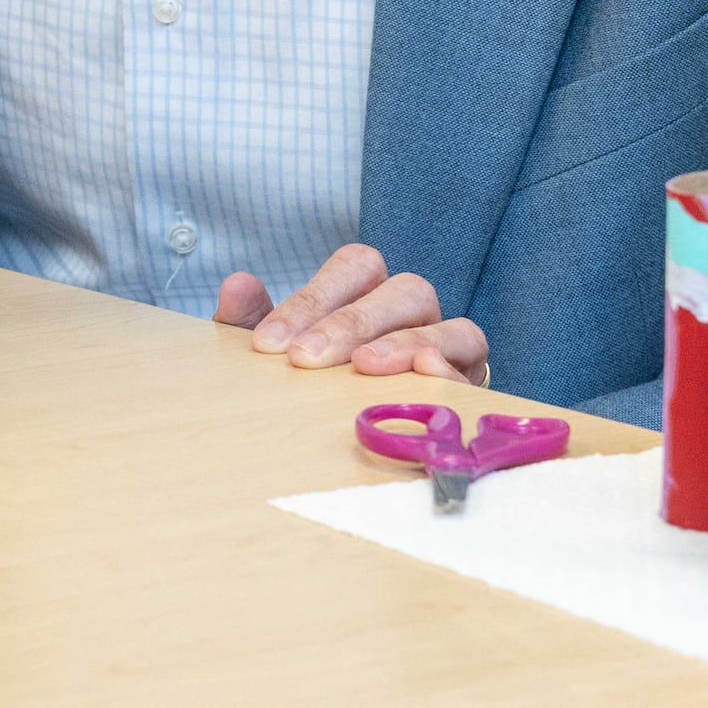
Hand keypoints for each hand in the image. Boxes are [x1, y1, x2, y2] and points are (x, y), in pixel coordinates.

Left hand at [214, 244, 488, 379]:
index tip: (267, 345)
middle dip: (352, 323)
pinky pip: (472, 364)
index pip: (354, 267)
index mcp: (371, 290)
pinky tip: (423, 373)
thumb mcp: (277, 354)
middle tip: (305, 360)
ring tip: (364, 366)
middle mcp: (414, 311)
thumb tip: (236, 284)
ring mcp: (449, 343)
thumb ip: (253, 320)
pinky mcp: (470, 381)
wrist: (352, 439)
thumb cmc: (312, 385)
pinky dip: (450, 367)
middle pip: (404, 289)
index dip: (311, 300)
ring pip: (448, 321)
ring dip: (405, 342)